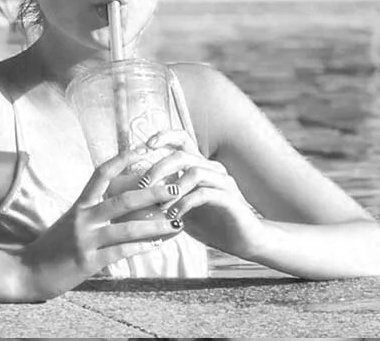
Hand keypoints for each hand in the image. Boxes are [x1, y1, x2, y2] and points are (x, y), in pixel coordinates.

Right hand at [19, 146, 180, 300]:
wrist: (27, 271)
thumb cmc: (53, 246)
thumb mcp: (71, 222)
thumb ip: (93, 211)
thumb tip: (122, 203)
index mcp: (80, 204)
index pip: (102, 173)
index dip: (123, 158)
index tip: (143, 148)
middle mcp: (84, 217)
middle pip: (123, 199)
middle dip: (152, 193)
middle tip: (175, 187)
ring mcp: (86, 239)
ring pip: (127, 228)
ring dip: (155, 226)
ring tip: (176, 223)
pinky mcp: (88, 262)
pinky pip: (120, 252)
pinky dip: (141, 248)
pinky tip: (156, 245)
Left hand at [139, 130, 262, 259]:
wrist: (245, 240)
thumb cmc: (212, 223)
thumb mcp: (184, 209)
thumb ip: (165, 198)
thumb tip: (134, 197)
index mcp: (200, 166)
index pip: (182, 139)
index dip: (164, 137)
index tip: (146, 145)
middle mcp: (212, 169)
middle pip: (183, 155)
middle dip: (159, 168)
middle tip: (143, 186)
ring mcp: (223, 182)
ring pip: (195, 172)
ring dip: (172, 189)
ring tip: (159, 207)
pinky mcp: (230, 199)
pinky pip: (205, 194)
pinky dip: (186, 203)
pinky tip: (175, 217)